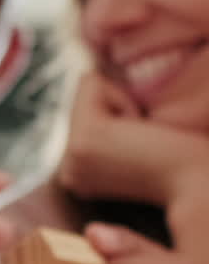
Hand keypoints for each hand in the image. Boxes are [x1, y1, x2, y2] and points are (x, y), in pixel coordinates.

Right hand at [59, 72, 208, 207]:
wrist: (200, 186)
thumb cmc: (181, 163)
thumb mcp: (132, 142)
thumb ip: (106, 123)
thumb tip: (87, 78)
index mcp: (77, 176)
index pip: (82, 113)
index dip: (118, 117)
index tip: (140, 151)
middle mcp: (68, 172)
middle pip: (81, 100)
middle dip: (116, 111)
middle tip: (143, 146)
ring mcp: (72, 159)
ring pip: (86, 91)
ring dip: (121, 106)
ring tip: (141, 142)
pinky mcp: (83, 140)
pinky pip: (91, 84)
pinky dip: (121, 98)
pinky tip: (138, 133)